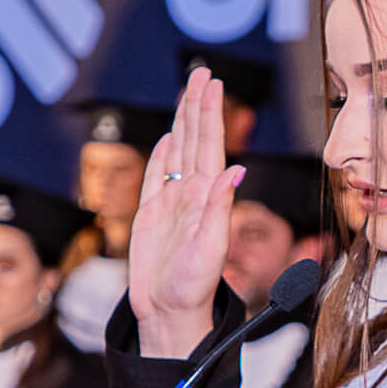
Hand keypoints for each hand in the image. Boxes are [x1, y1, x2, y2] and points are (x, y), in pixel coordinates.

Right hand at [130, 67, 243, 357]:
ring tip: (188, 94)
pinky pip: (156, 177)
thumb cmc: (192, 288)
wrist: (169, 314)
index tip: (212, 83)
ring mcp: (170, 204)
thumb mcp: (209, 248)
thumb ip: (219, 209)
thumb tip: (236, 170)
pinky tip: (168, 137)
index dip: (209, 113)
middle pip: (194, 140)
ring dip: (183, 122)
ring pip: (177, 152)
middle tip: (202, 73)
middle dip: (198, 106)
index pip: (209, 145)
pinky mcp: (151, 217)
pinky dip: (162, 155)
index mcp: (206, 198)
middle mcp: (191, 195)